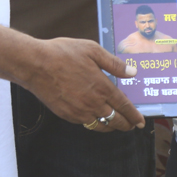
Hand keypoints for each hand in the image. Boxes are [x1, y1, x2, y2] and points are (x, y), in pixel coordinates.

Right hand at [24, 38, 144, 130]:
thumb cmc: (63, 54)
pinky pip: (85, 123)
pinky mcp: (66, 115)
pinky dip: (94, 122)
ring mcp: (79, 112)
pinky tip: (95, 117)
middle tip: (132, 125)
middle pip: (115, 120)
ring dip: (111, 126)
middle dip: (126, 124)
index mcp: (102, 87)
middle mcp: (93, 103)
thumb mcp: (93, 50)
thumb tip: (132, 72)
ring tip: (116, 124)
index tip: (141, 121)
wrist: (35, 65)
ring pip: (101, 125)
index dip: (134, 115)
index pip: (124, 106)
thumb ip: (114, 63)